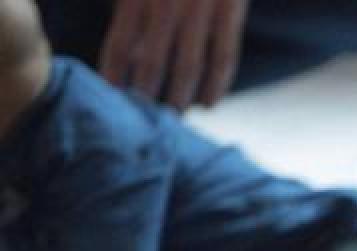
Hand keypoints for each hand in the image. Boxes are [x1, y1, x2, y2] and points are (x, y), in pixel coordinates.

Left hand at [99, 0, 248, 109]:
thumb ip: (130, 2)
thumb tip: (126, 43)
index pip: (122, 41)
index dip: (115, 72)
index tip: (112, 96)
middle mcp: (167, 2)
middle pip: (152, 60)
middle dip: (146, 93)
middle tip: (143, 119)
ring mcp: (201, 8)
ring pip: (188, 64)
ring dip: (181, 96)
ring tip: (174, 116)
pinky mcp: (230, 9)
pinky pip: (224, 55)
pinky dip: (217, 83)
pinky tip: (209, 102)